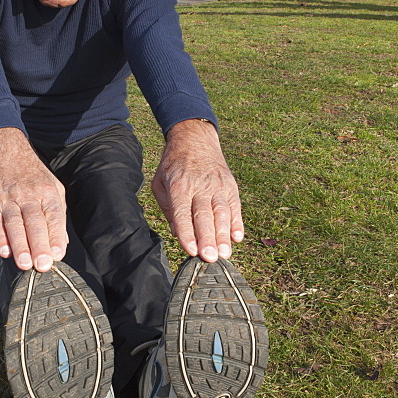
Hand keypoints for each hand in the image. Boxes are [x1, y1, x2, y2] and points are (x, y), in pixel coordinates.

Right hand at [0, 127, 66, 271]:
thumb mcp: (53, 187)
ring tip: (24, 264)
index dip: (56, 236)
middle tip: (42, 265)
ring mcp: (7, 198)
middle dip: (39, 245)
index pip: (54, 216)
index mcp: (47, 192)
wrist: (5, 150)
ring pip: (14, 224)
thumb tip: (62, 243)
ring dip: (19, 245)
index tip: (57, 255)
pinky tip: (3, 251)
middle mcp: (28, 195)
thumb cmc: (32, 174)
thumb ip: (58, 214)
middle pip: (34, 222)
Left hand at [151, 119, 243, 261]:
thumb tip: (178, 233)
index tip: (192, 251)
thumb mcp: (160, 183)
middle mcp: (200, 186)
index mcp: (179, 186)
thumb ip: (168, 209)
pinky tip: (237, 237)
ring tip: (224, 254)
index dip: (187, 233)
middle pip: (204, 215)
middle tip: (210, 258)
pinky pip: (235, 207)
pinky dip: (237, 223)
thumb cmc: (173, 166)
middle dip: (208, 238)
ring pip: (222, 213)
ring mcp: (217, 186)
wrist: (195, 139)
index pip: (183, 213)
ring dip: (223, 235)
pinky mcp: (230, 186)